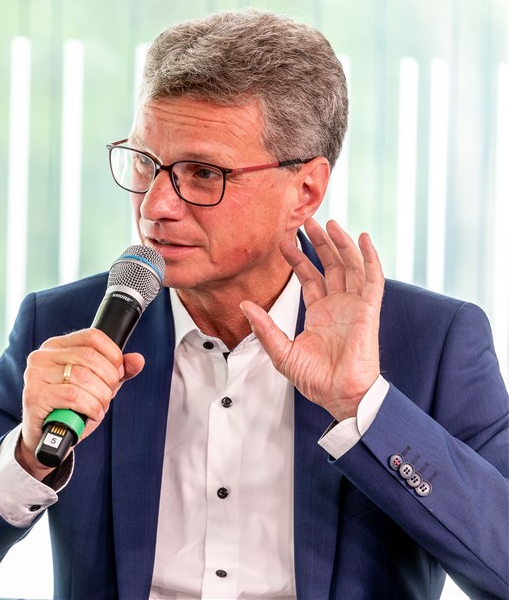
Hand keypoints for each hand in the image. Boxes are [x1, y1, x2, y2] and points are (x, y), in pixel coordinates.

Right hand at [15, 329, 144, 479]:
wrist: (47, 440)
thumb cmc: (71, 410)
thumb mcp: (97, 387)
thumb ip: (117, 372)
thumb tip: (138, 360)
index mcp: (57, 347)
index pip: (92, 337)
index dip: (113, 355)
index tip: (117, 374)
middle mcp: (42, 356)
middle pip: (89, 357)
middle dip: (108, 379)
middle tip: (108, 395)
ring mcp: (35, 375)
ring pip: (83, 377)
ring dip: (100, 397)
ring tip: (99, 407)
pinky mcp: (34, 395)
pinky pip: (73, 396)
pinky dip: (91, 407)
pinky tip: (92, 414)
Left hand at [240, 219, 383, 421]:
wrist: (340, 396)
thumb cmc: (316, 380)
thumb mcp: (281, 352)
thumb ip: (264, 328)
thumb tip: (244, 305)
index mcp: (319, 314)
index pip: (309, 278)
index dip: (298, 259)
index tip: (284, 241)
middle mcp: (338, 306)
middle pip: (331, 266)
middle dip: (320, 243)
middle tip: (308, 221)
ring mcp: (355, 306)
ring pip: (350, 266)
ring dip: (342, 244)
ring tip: (329, 223)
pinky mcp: (369, 310)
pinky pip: (372, 279)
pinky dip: (370, 258)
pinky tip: (363, 239)